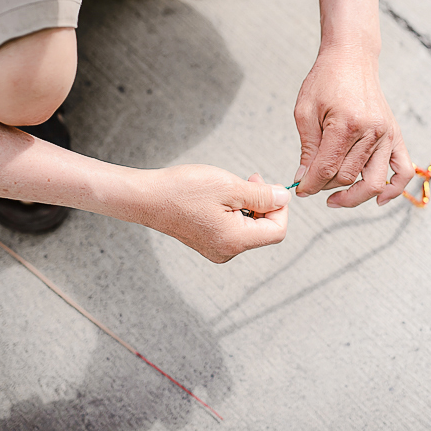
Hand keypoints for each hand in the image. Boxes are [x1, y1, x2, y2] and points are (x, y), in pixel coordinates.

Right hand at [139, 166, 289, 262]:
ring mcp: (216, 249)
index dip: (280, 208)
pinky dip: (235, 210)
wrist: (145, 198)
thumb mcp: (229, 186)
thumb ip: (262, 195)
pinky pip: (234, 228)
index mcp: (235, 240)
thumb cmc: (182, 191)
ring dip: (249, 205)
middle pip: (264, 230)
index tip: (269, 187)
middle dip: (264, 204)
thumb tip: (284, 198)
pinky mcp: (207, 242)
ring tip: (231, 186)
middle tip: (251, 179)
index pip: (277, 231)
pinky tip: (222, 196)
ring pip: (249, 227)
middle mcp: (227, 251)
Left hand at [293, 47, 413, 206]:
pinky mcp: (396, 135)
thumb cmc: (326, 80)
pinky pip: (404, 170)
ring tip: (335, 198)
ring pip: (373, 181)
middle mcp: (371, 131)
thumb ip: (307, 147)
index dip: (310, 185)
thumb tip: (304, 178)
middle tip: (312, 184)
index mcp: (346, 123)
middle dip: (325, 187)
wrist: (352, 58)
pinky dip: (394, 190)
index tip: (300, 190)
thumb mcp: (305, 110)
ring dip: (353, 196)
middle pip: (348, 177)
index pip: (327, 168)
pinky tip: (379, 199)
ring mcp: (387, 135)